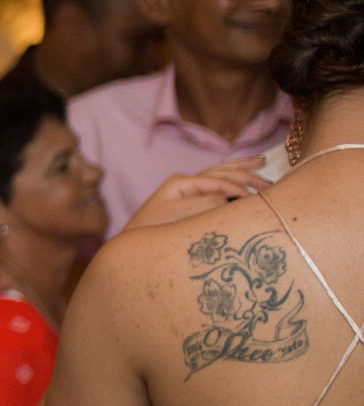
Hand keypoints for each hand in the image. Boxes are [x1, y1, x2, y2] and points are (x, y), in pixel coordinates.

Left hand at [125, 158, 269, 232]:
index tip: (257, 199)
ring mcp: (188, 189)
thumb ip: (205, 205)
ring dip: (242, 169)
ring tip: (262, 160)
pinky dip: (232, 178)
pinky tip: (244, 176)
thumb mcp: (178, 217)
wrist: (134, 244)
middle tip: (271, 183)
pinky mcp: (190, 199)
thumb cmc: (153, 231)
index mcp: (182, 182)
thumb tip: (230, 198)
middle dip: (247, 174)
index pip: (218, 181)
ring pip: (220, 173)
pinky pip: (216, 184)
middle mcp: (185, 182)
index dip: (239, 188)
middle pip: (222, 172)